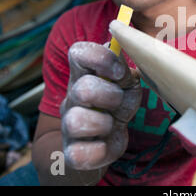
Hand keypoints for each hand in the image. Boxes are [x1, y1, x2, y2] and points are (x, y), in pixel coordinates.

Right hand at [60, 42, 141, 169]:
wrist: (99, 141)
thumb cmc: (115, 105)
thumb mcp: (126, 84)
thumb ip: (124, 67)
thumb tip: (124, 41)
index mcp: (84, 75)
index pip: (78, 52)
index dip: (101, 59)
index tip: (120, 72)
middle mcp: (72, 97)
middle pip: (82, 88)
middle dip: (110, 96)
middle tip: (118, 103)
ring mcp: (69, 125)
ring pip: (76, 121)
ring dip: (104, 124)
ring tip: (111, 125)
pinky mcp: (72, 152)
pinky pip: (80, 154)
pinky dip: (98, 151)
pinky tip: (104, 144)